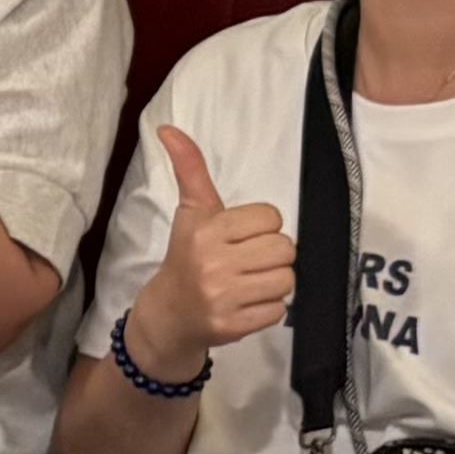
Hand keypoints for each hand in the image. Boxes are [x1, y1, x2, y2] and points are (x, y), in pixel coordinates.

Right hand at [132, 124, 297, 369]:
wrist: (169, 313)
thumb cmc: (187, 256)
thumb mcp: (191, 212)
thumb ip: (190, 169)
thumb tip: (168, 127)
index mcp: (207, 231)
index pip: (272, 218)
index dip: (262, 228)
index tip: (240, 238)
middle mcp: (213, 263)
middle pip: (284, 249)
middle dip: (271, 256)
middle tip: (247, 263)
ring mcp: (223, 297)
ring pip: (286, 280)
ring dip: (273, 283)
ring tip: (249, 284)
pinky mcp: (233, 326)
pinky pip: (279, 310)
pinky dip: (268, 309)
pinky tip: (246, 304)